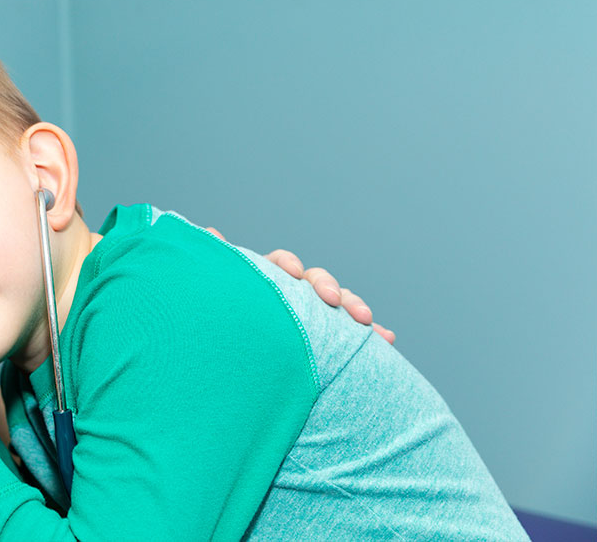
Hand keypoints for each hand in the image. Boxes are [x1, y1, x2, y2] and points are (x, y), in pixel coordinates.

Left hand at [205, 228, 396, 344]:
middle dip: (326, 286)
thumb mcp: (219, 294)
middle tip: (332, 299)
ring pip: (340, 303)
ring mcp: (316, 314)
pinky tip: (387, 339)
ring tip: (368, 323)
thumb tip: (209, 233)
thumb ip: (218, 269)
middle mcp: (295, 292)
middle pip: (315, 280)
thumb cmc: (224, 323)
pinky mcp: (331, 338)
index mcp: (267, 278)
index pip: (279, 263)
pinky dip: (371, 334)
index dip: (285, 265)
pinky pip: (354, 334)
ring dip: (355, 307)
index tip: (289, 272)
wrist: (235, 362)